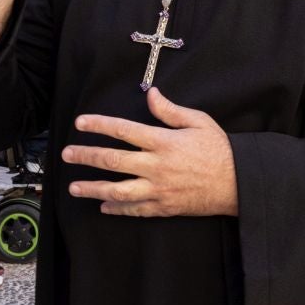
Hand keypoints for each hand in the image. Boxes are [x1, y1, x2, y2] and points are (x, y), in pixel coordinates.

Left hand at [63, 88, 236, 216]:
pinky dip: (117, 208)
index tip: (80, 123)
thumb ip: (170, 110)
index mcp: (163, 142)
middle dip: (86, 156)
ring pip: (117, 190)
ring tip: (74, 187)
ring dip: (93, 188)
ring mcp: (158, 189)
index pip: (123, 130)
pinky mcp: (164, 207)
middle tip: (66, 154)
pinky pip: (135, 209)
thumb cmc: (219, 149)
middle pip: (112, 160)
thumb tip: (150, 94)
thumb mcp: (198, 121)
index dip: (99, 125)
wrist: (238, 183)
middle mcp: (156, 166)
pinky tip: (103, 205)